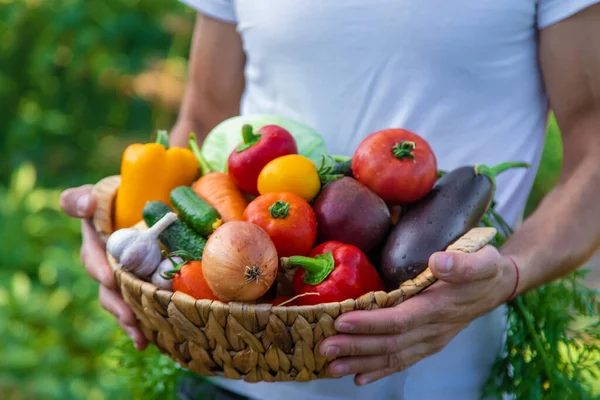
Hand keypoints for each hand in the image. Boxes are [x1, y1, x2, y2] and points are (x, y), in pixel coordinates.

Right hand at [60, 185, 147, 349]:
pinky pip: (139, 306)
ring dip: (130, 321)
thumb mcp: (100, 193)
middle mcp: (106, 264)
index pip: (92, 257)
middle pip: (108, 289)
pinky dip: (143, 323)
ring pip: (122, 303)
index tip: (110, 279)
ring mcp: (122, 277)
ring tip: (142, 338)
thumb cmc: (118, 197)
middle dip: (118, 305)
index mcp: (95, 242)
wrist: (144, 201)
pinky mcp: (139, 285)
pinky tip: (151, 340)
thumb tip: (84, 205)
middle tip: (130, 317)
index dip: (99, 269)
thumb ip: (82, 198)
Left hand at [319, 245, 516, 385]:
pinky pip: (401, 361)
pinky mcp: (427, 344)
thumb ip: (461, 263)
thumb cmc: (485, 269)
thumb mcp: (481, 260)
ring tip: (331, 367)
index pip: (400, 320)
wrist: (497, 286)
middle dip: (356, 348)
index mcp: (439, 308)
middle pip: (390, 343)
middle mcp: (433, 330)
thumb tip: (438, 261)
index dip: (371, 323)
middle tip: (325, 348)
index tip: (342, 321)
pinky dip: (379, 371)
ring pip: (391, 356)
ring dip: (360, 363)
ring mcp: (430, 340)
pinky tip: (358, 378)